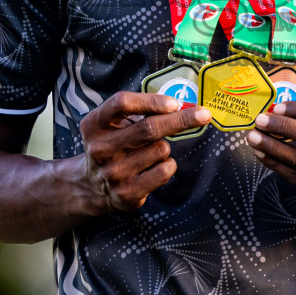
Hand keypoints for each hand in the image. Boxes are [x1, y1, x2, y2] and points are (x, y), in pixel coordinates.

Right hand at [78, 91, 211, 211]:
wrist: (92, 186)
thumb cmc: (113, 144)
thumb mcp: (112, 123)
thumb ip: (138, 111)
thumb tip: (181, 105)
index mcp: (94, 124)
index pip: (122, 103)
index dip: (151, 101)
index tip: (175, 103)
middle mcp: (101, 149)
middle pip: (149, 128)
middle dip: (181, 120)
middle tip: (203, 115)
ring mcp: (114, 173)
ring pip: (161, 149)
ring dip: (165, 147)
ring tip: (151, 152)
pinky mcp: (127, 193)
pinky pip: (164, 171)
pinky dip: (168, 165)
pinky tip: (155, 167)